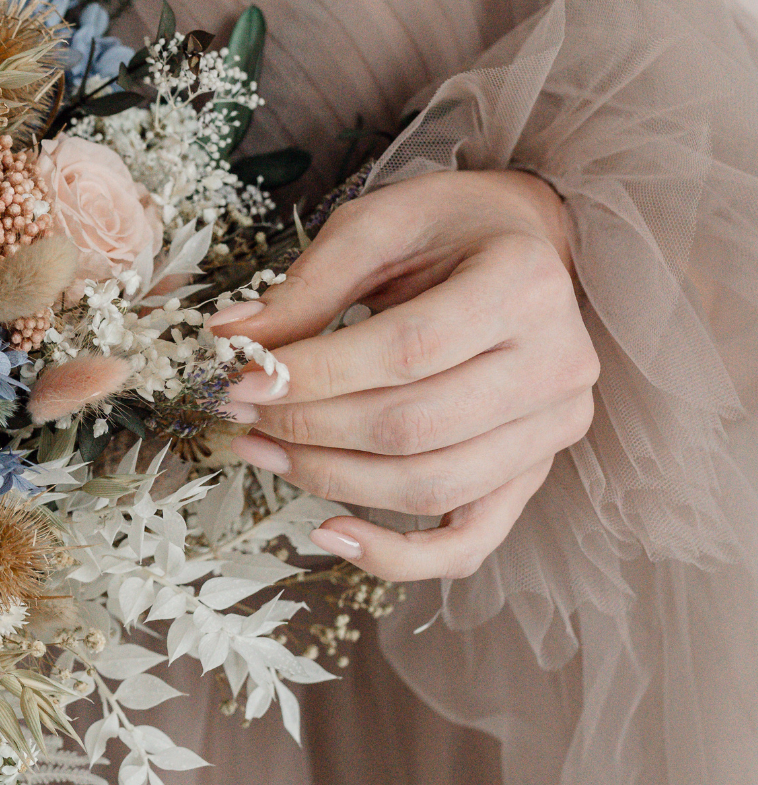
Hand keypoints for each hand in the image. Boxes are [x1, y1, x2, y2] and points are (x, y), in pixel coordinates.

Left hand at [207, 171, 598, 581]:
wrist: (529, 245)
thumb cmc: (450, 229)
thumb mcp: (379, 227)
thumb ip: (310, 284)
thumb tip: (228, 338)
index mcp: (525, 286)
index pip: (406, 352)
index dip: (314, 376)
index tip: (239, 378)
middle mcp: (557, 364)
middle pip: (414, 427)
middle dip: (309, 428)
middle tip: (240, 412)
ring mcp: (553, 428)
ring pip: (431, 486)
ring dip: (331, 479)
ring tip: (263, 449)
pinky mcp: (535, 473)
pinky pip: (468, 542)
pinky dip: (397, 557)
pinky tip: (329, 534)